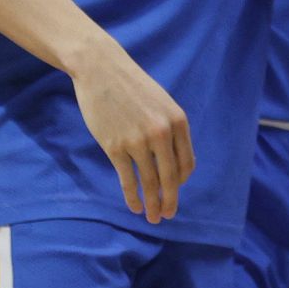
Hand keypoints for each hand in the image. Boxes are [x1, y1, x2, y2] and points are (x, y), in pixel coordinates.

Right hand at [67, 41, 194, 223]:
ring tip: (152, 218)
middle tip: (167, 216)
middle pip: (170, 177)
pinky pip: (128, 179)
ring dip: (152, 204)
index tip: (174, 192)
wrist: (102, 70)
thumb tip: (175, 161)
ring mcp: (138, 141)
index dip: (181, 182)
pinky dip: (132, 196)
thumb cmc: (132, 88)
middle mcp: (162, 133)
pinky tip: (134, 207)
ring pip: (150, 182)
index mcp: (178, 121)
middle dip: (170, 201)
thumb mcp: (161, 104)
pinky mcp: (115, 146)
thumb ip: (170, 129)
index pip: (186, 163)